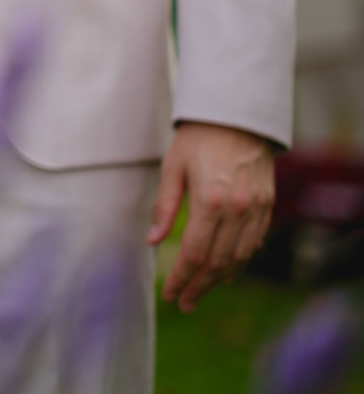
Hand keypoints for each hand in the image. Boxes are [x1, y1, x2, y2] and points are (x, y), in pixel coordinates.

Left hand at [147, 121, 275, 311]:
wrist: (237, 115)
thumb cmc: (198, 138)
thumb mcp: (172, 166)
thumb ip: (165, 206)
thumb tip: (152, 241)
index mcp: (210, 200)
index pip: (196, 253)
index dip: (182, 278)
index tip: (169, 294)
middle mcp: (237, 209)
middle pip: (219, 261)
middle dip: (200, 286)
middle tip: (184, 302)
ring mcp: (256, 208)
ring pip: (240, 256)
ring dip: (221, 278)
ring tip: (201, 291)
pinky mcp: (267, 204)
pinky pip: (255, 242)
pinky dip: (241, 260)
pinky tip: (227, 270)